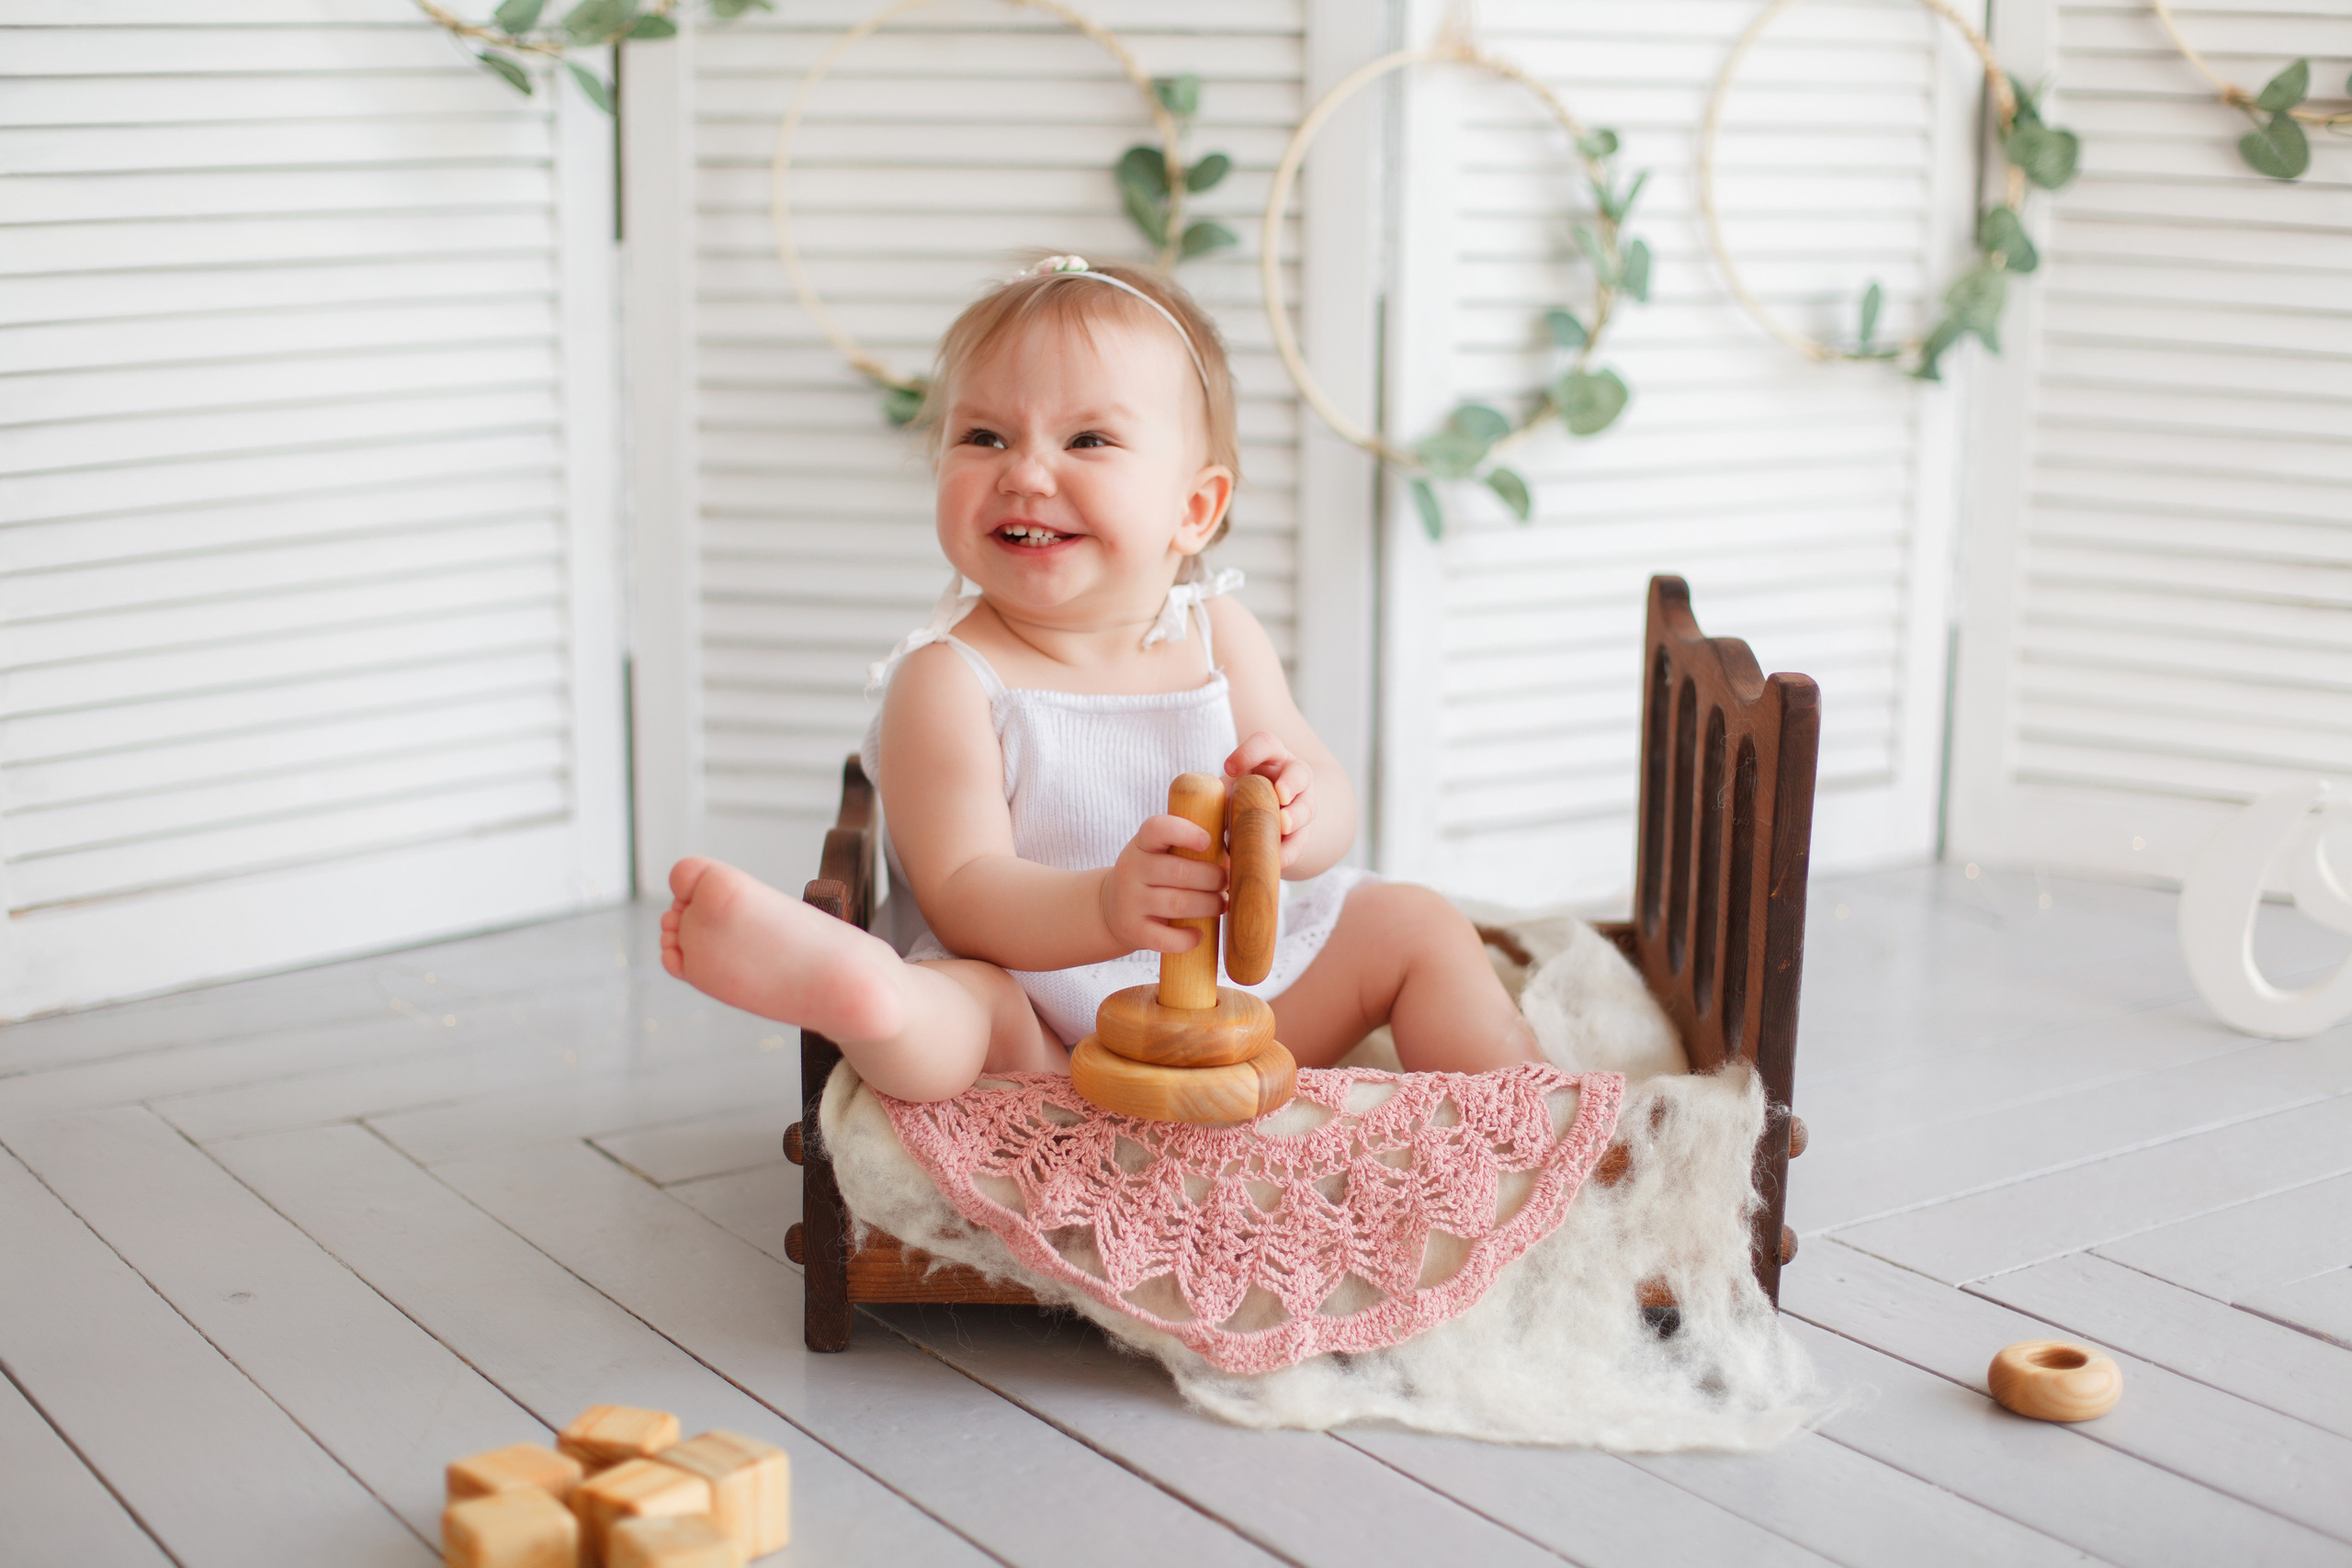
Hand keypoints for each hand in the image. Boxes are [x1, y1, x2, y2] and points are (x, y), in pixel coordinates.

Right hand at [1099, 814, 1226, 953]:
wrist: (1110, 909)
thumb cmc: (1152, 877)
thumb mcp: (1159, 854)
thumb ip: (1189, 846)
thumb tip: (1237, 849)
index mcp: (1142, 844)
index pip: (1157, 829)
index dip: (1185, 832)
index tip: (1208, 842)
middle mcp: (1131, 869)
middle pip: (1181, 872)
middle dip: (1214, 878)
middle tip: (1226, 883)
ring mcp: (1130, 901)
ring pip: (1178, 904)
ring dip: (1209, 905)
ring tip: (1221, 904)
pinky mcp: (1133, 930)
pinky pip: (1165, 938)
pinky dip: (1187, 939)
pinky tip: (1199, 934)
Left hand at [1226, 732, 1313, 866]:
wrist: (1266, 816)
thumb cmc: (1241, 794)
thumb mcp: (1229, 789)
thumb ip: (1216, 797)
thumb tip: (1193, 820)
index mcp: (1270, 758)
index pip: (1265, 744)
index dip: (1250, 752)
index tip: (1228, 767)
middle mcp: (1292, 777)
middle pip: (1299, 773)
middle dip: (1291, 783)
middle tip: (1280, 794)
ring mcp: (1302, 804)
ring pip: (1307, 807)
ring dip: (1296, 816)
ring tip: (1283, 825)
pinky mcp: (1304, 832)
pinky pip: (1300, 842)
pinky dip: (1289, 851)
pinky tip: (1278, 860)